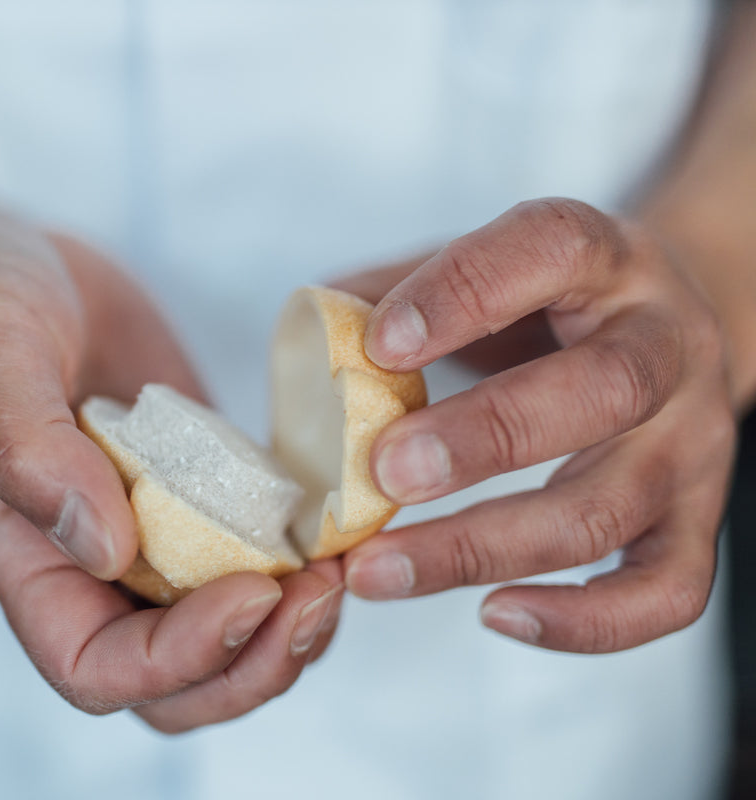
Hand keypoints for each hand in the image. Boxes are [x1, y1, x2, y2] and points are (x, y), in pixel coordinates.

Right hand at [0, 210, 342, 730]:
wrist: (2, 261)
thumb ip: (25, 446)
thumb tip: (105, 545)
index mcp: (24, 558)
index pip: (95, 668)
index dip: (179, 660)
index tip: (251, 590)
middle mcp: (87, 566)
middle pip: (174, 684)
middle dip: (254, 662)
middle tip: (321, 592)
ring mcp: (146, 532)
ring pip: (224, 638)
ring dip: (289, 627)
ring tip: (341, 565)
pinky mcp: (193, 489)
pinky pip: (249, 557)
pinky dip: (299, 563)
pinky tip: (336, 520)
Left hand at [336, 198, 735, 652]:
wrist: (664, 325)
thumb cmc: (546, 300)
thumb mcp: (484, 265)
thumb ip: (396, 292)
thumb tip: (309, 339)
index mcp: (607, 258)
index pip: (552, 250)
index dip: (465, 295)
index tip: (380, 345)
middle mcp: (668, 346)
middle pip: (603, 392)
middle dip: (484, 438)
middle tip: (383, 470)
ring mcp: (694, 441)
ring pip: (610, 508)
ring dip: (485, 547)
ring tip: (379, 568)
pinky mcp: (697, 519)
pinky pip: (667, 590)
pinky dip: (582, 621)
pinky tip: (492, 614)